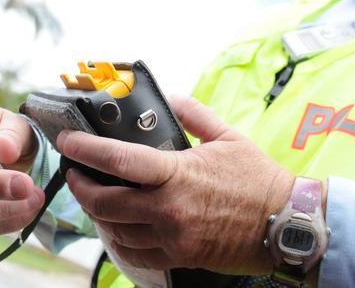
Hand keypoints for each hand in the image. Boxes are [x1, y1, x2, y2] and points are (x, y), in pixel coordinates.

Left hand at [57, 95, 295, 274]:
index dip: (85, 150)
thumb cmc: (259, 180)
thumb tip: (173, 97)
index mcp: (178, 174)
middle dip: (80, 187)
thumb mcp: (229, 137)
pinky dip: (118, 238)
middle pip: (104, 202)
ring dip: (97, 213)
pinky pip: (134, 253)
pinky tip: (116, 226)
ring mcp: (172, 236)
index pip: (118, 160)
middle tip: (75, 174)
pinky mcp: (178, 256)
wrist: (287, 225)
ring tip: (95, 197)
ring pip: (114, 230)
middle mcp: (169, 208)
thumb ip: (195, 114)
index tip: (67, 142)